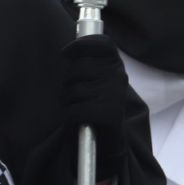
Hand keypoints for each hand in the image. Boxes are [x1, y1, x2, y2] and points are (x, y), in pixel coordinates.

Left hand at [60, 35, 129, 169]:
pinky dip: (70, 117)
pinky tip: (78, 120)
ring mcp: (115, 95)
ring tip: (78, 108)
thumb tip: (68, 52)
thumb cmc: (95, 106)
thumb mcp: (95, 81)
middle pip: (78, 68)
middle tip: (74, 96)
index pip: (101, 45)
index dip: (80, 45)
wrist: (108, 139)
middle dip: (68, 83)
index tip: (65, 53)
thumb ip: (87, 65)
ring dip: (68, 102)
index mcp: (116, 66)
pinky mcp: (109, 114)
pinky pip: (76, 110)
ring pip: (74, 91)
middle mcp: (118, 77)